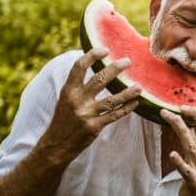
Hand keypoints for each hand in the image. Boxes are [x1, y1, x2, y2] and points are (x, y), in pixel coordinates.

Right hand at [42, 48, 141, 162]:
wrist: (56, 145)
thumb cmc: (63, 120)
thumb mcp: (65, 100)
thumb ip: (77, 86)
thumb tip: (92, 68)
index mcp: (68, 90)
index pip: (79, 67)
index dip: (92, 56)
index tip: (105, 50)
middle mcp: (77, 100)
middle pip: (100, 79)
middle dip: (115, 68)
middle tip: (128, 61)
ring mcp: (86, 114)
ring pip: (112, 99)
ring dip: (128, 92)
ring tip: (139, 86)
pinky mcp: (94, 127)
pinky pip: (115, 115)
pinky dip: (126, 108)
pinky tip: (135, 103)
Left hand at [160, 105, 195, 195]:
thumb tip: (189, 126)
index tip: (183, 107)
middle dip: (186, 117)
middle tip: (170, 109)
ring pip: (190, 145)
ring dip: (179, 129)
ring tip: (167, 118)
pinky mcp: (193, 181)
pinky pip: (185, 169)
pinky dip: (179, 161)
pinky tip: (172, 154)